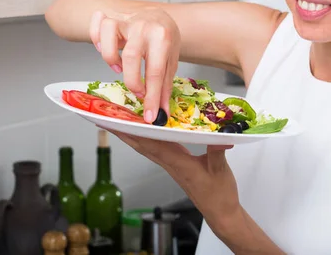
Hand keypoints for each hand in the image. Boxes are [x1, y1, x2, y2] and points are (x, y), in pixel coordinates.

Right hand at [89, 8, 180, 122]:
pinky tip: (104, 48)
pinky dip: (95, 38)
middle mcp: (144, 26)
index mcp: (163, 37)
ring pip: (108, 35)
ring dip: (110, 56)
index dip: (152, 97)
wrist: (159, 15)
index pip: (155, 72)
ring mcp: (126, 20)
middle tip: (137, 92)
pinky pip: (96, 26)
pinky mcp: (112, 18)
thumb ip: (164, 85)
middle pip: (131, 56)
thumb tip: (161, 111)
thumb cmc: (164, 39)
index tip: (150, 115)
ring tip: (118, 67)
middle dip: (132, 81)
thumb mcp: (170, 60)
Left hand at [106, 129, 238, 232]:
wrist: (220, 213)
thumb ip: (217, 152)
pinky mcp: (178, 166)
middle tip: (109, 117)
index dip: (135, 132)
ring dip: (133, 135)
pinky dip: (148, 140)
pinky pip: (158, 150)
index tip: (119, 121)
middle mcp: (171, 164)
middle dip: (125, 131)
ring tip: (122, 121)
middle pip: (143, 146)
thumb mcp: (220, 171)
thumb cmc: (219, 195)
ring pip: (148, 148)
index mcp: (179, 163)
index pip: (152, 145)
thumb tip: (219, 135)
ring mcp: (173, 165)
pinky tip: (148, 132)